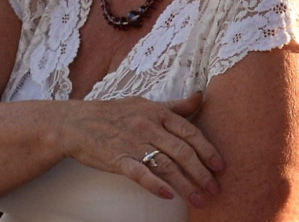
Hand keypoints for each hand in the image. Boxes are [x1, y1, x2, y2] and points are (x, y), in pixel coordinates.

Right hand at [58, 93, 223, 207]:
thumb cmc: (115, 113)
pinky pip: (139, 174)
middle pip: (182, 151)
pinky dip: (155, 185)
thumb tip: (200, 97)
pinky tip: (168, 196)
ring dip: (185, 185)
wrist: (77, 123)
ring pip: (166, 165)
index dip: (208, 149)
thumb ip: (175, 106)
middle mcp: (149, 127)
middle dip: (202, 172)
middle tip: (215, 189)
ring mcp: (133, 144)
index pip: (191, 131)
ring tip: (199, 200)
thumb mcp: (147, 103)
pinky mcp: (117, 159)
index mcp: (159, 113)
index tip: (221, 165)